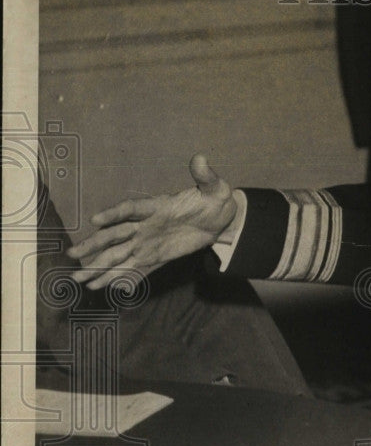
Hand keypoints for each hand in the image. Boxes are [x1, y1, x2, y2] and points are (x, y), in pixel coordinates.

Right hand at [67, 154, 236, 288]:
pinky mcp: (156, 256)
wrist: (222, 219)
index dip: (114, 214)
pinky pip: (135, 268)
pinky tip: (101, 287)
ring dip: (99, 266)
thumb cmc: (216, 199)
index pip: (131, 209)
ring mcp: (149, 241)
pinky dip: (119, 277)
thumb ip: (205, 176)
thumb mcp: (216, 187)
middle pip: (116, 235)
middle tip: (73, 255)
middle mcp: (147, 224)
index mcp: (158, 206)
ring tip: (78, 279)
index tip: (95, 220)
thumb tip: (201, 158)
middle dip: (94, 244)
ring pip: (119, 254)